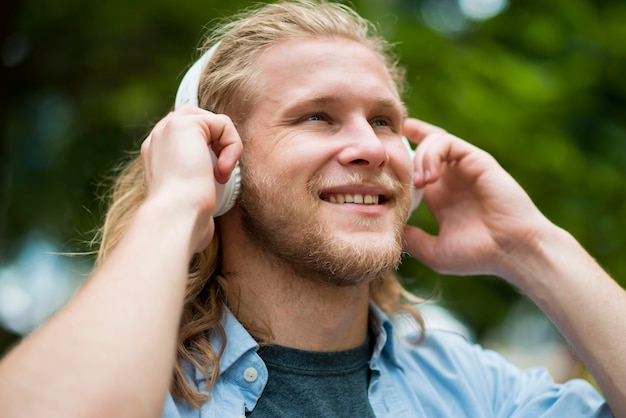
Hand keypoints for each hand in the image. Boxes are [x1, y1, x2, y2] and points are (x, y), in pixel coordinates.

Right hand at [140, 105, 242, 252]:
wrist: (174, 219)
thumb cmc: (184, 221)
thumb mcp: (190, 201)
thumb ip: (197, 188)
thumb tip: (211, 205)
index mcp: (156, 157)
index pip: (186, 136)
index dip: (208, 149)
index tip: (213, 179)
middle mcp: (158, 139)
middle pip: (198, 118)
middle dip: (218, 141)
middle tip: (219, 173)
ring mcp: (167, 128)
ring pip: (212, 120)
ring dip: (227, 145)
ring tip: (221, 173)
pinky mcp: (184, 124)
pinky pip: (223, 123)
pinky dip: (232, 147)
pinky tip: (221, 172)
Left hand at [402, 118, 549, 281]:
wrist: (513, 251)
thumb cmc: (479, 255)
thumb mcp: (434, 251)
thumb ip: (412, 240)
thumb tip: (387, 230)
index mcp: (439, 196)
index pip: (413, 169)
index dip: (397, 162)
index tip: (377, 164)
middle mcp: (450, 177)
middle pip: (420, 146)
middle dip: (401, 148)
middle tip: (388, 164)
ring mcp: (463, 167)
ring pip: (431, 141)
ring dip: (417, 157)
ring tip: (416, 182)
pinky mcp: (476, 159)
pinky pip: (446, 142)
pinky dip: (431, 152)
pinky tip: (427, 176)